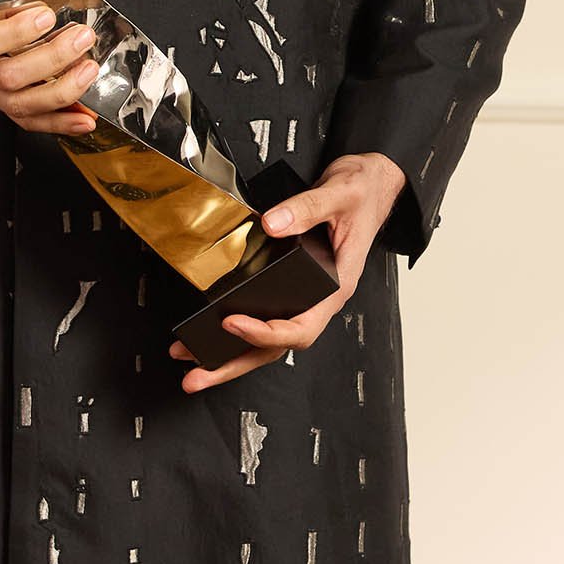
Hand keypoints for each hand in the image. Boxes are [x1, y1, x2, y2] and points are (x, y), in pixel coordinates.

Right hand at [0, 0, 102, 136]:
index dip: (14, 34)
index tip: (45, 14)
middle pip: (8, 78)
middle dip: (52, 60)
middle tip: (82, 36)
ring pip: (19, 104)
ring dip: (61, 93)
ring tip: (89, 70)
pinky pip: (23, 118)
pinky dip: (56, 122)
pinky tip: (84, 119)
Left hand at [168, 151, 407, 392]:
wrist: (372, 185)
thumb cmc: (362, 194)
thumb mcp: (339, 194)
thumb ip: (306, 209)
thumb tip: (272, 224)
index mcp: (336, 286)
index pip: (301, 327)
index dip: (265, 332)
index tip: (232, 322)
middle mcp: (320, 300)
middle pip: (277, 347)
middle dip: (235, 365)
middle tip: (197, 377)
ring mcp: (306, 298)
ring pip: (268, 341)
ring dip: (229, 357)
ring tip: (191, 363)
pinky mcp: (293, 288)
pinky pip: (265, 318)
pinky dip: (236, 333)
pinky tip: (207, 334)